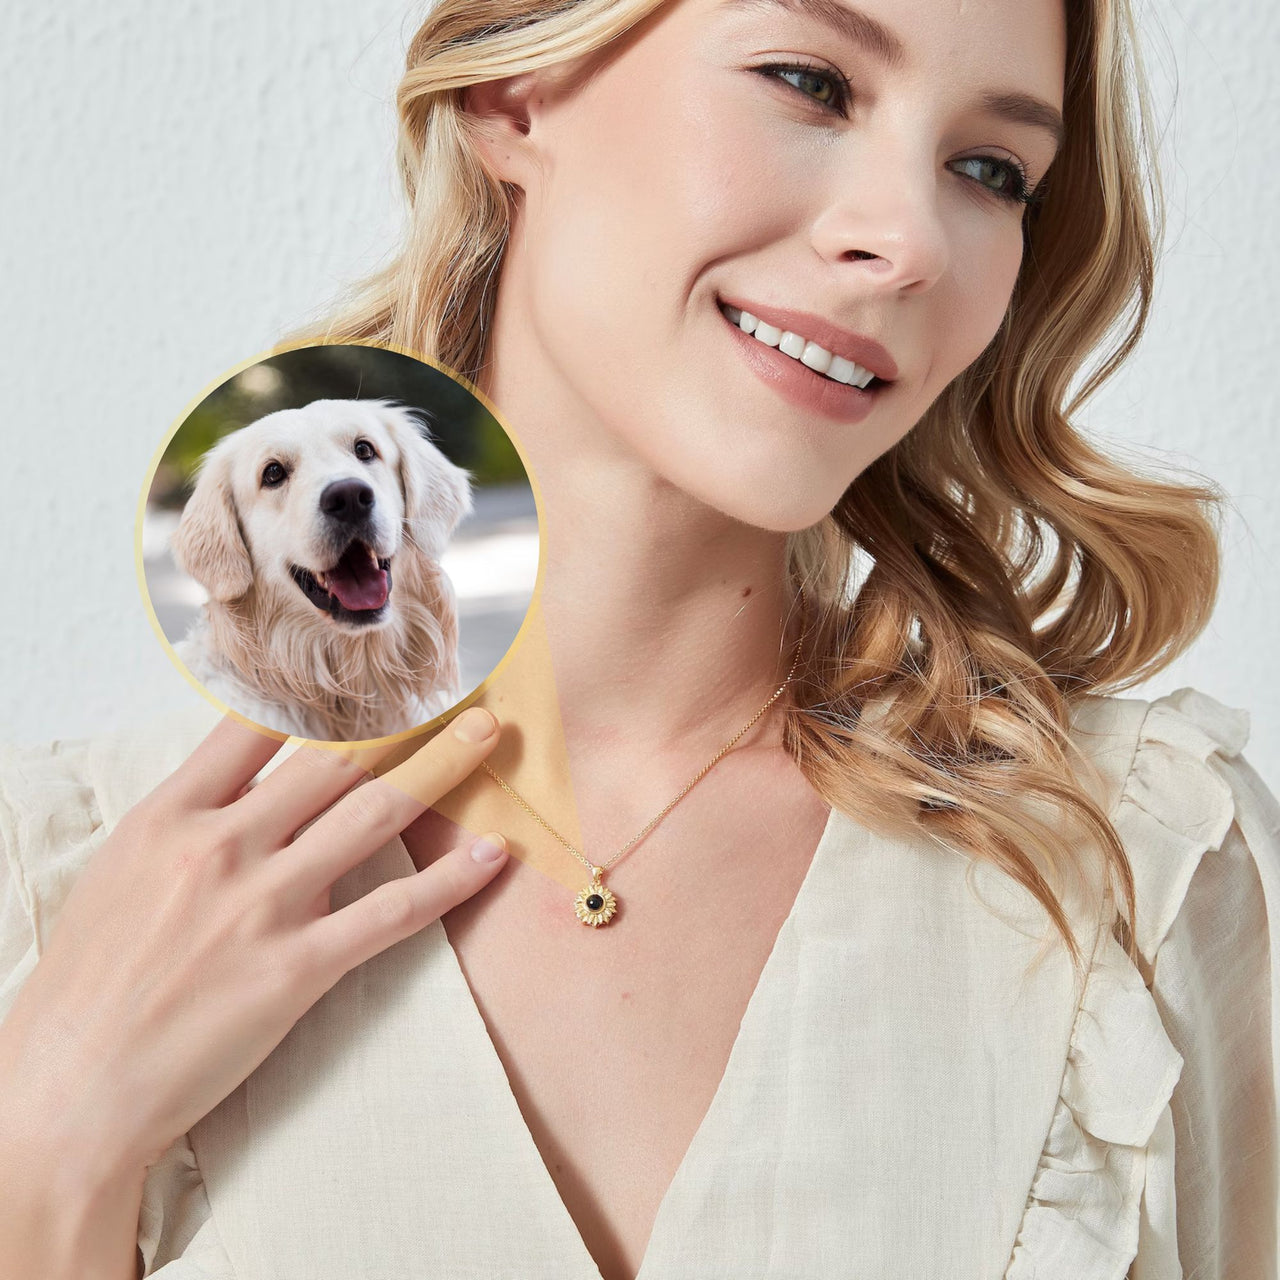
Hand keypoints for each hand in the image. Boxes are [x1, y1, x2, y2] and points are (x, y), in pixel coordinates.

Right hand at [0, 705, 508, 1180]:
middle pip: (334, 759)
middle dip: (403, 718)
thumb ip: (193, 819)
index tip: (372, 673)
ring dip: (441, 768)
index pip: (257, 725)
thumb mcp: (124, 870)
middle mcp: (224, 846)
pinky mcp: (299, 966)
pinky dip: (451, 881)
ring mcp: (266, 905)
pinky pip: (394, 912)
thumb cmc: (89, 982)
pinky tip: (491, 855)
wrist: (73, 1086)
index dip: (323, 693)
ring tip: (486, 736)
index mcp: (172, 816)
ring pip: (374, 814)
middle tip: (458, 691)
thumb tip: (256, 783)